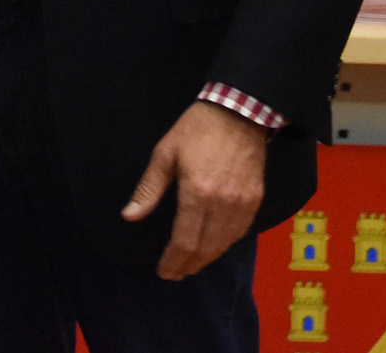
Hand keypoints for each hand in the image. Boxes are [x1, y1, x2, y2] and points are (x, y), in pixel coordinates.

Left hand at [120, 100, 268, 280]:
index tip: (164, 271)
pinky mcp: (256, 200)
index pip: (184, 241)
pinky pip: (240, 233)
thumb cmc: (196, 130)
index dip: (173, 261)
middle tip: (175, 273)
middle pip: (205, 249)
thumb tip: (129, 216)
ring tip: (191, 265)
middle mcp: (222, 205)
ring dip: (206, 259)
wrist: (239, 112)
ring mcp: (242, 205)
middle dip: (188, 265)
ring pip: (224, 245)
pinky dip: (225, 245)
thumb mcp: (165, 154)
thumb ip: (149, 189)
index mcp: (197, 194)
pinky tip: (214, 246)